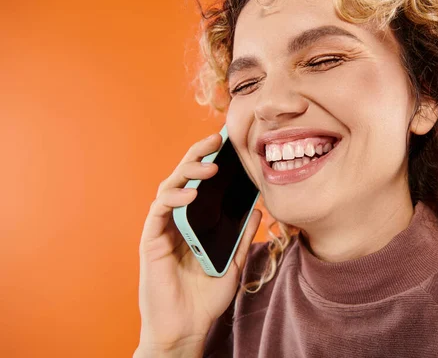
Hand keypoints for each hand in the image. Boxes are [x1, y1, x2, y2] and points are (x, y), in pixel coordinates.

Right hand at [135, 133, 261, 354]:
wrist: (187, 327)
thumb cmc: (206, 297)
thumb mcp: (233, 262)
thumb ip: (242, 237)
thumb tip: (258, 210)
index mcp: (195, 222)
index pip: (201, 184)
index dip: (210, 161)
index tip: (229, 144)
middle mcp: (177, 220)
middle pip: (183, 177)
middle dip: (197, 155)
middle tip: (215, 139)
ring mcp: (163, 229)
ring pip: (169, 187)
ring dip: (187, 172)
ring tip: (209, 165)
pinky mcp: (151, 240)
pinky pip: (158, 211)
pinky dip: (173, 198)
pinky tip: (190, 195)